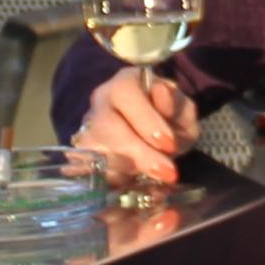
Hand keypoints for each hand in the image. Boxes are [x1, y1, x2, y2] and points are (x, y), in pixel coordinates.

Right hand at [73, 68, 195, 192]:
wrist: (151, 135)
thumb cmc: (168, 119)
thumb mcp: (182, 111)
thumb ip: (177, 104)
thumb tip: (161, 93)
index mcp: (125, 82)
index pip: (125, 93)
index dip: (146, 120)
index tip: (169, 144)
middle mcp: (100, 101)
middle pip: (106, 125)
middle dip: (138, 152)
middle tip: (167, 172)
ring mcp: (87, 128)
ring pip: (96, 151)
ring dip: (128, 169)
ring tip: (155, 176)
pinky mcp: (82, 154)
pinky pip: (91, 171)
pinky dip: (115, 180)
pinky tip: (135, 182)